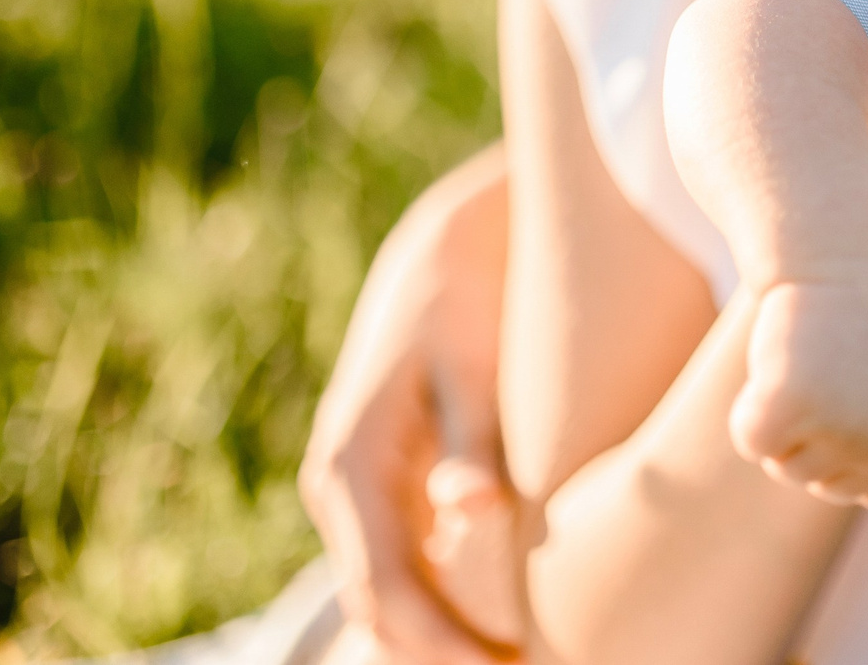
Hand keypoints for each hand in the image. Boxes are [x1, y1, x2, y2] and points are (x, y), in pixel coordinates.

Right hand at [299, 148, 518, 663]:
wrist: (451, 243)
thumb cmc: (468, 297)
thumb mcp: (471, 364)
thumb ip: (472, 443)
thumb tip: (474, 516)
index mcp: (353, 465)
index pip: (386, 588)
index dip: (440, 643)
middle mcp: (343, 486)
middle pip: (381, 606)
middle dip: (440, 653)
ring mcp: (363, 488)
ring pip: (394, 590)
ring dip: (444, 634)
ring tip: (524, 658)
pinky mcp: (393, 482)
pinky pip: (411, 561)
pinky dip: (448, 599)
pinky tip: (509, 621)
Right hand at [731, 271, 867, 507]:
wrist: (839, 249)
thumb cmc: (867, 307)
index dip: (852, 459)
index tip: (846, 407)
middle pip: (828, 484)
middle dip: (813, 437)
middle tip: (825, 367)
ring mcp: (847, 428)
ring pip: (789, 465)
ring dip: (786, 420)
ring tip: (808, 357)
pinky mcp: (792, 405)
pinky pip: (754, 440)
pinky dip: (750, 408)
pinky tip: (777, 361)